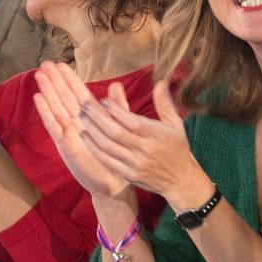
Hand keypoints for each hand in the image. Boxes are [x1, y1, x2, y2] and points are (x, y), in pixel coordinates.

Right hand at [32, 62, 130, 198]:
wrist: (115, 183)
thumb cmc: (117, 156)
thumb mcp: (120, 127)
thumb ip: (117, 107)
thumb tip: (116, 84)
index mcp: (90, 117)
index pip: (77, 92)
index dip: (69, 78)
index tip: (60, 64)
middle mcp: (77, 123)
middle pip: (63, 97)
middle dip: (54, 80)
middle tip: (44, 64)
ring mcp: (69, 133)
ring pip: (56, 107)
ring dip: (48, 91)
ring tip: (40, 75)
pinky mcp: (65, 145)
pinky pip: (53, 125)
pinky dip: (46, 111)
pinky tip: (39, 98)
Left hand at [75, 78, 212, 208]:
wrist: (180, 180)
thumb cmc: (177, 148)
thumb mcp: (175, 124)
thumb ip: (164, 103)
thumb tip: (161, 81)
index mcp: (156, 135)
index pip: (132, 121)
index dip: (116, 110)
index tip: (103, 100)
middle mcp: (145, 149)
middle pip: (116, 132)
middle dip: (98, 117)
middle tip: (85, 105)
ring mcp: (135, 163)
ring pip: (108, 146)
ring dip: (92, 130)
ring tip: (82, 117)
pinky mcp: (128, 174)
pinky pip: (107, 160)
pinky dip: (94, 148)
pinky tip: (85, 136)